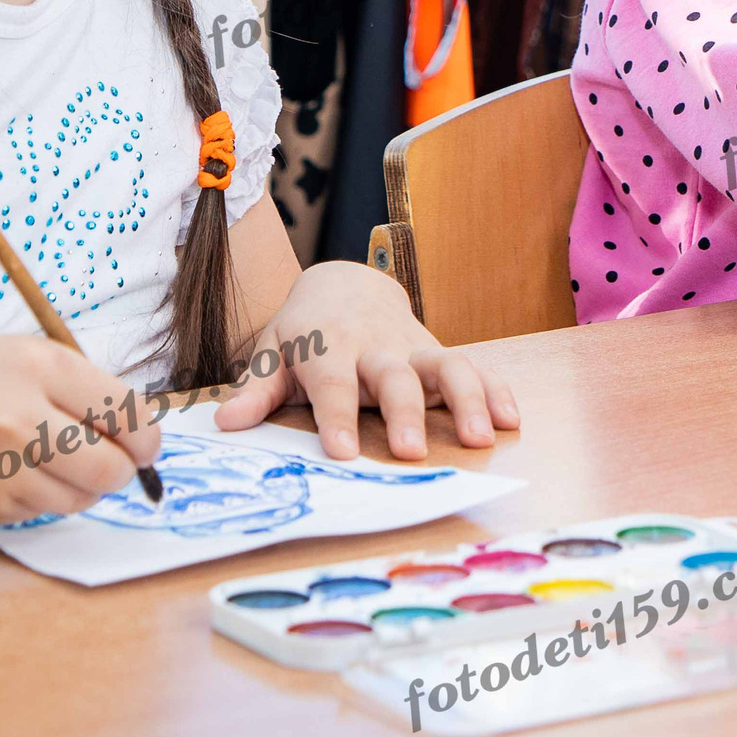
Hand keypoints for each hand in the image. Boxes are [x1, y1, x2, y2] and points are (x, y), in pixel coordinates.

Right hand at [0, 333, 158, 526]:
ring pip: (78, 499)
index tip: (144, 441)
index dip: (146, 434)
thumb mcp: (6, 354)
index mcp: (36, 365)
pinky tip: (3, 472)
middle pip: (112, 468)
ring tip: (47, 460)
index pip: (127, 412)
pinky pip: (36, 514)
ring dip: (78, 487)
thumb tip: (132, 427)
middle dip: (121, 469)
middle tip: (110, 459)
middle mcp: (20, 417)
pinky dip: (35, 498)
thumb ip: (70, 385)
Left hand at [214, 260, 520, 459]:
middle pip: (394, 376)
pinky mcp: (438, 352)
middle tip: (411, 452)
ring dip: (466, 400)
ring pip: (446, 365)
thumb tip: (225, 422)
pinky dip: (495, 390)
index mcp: (329, 347)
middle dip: (404, 412)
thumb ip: (256, 388)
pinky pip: (475, 367)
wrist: (344, 284)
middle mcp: (376, 346)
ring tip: (481, 438)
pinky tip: (511, 420)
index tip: (342, 453)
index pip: (332, 384)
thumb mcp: (273, 350)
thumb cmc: (305, 329)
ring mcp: (413, 347)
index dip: (336, 417)